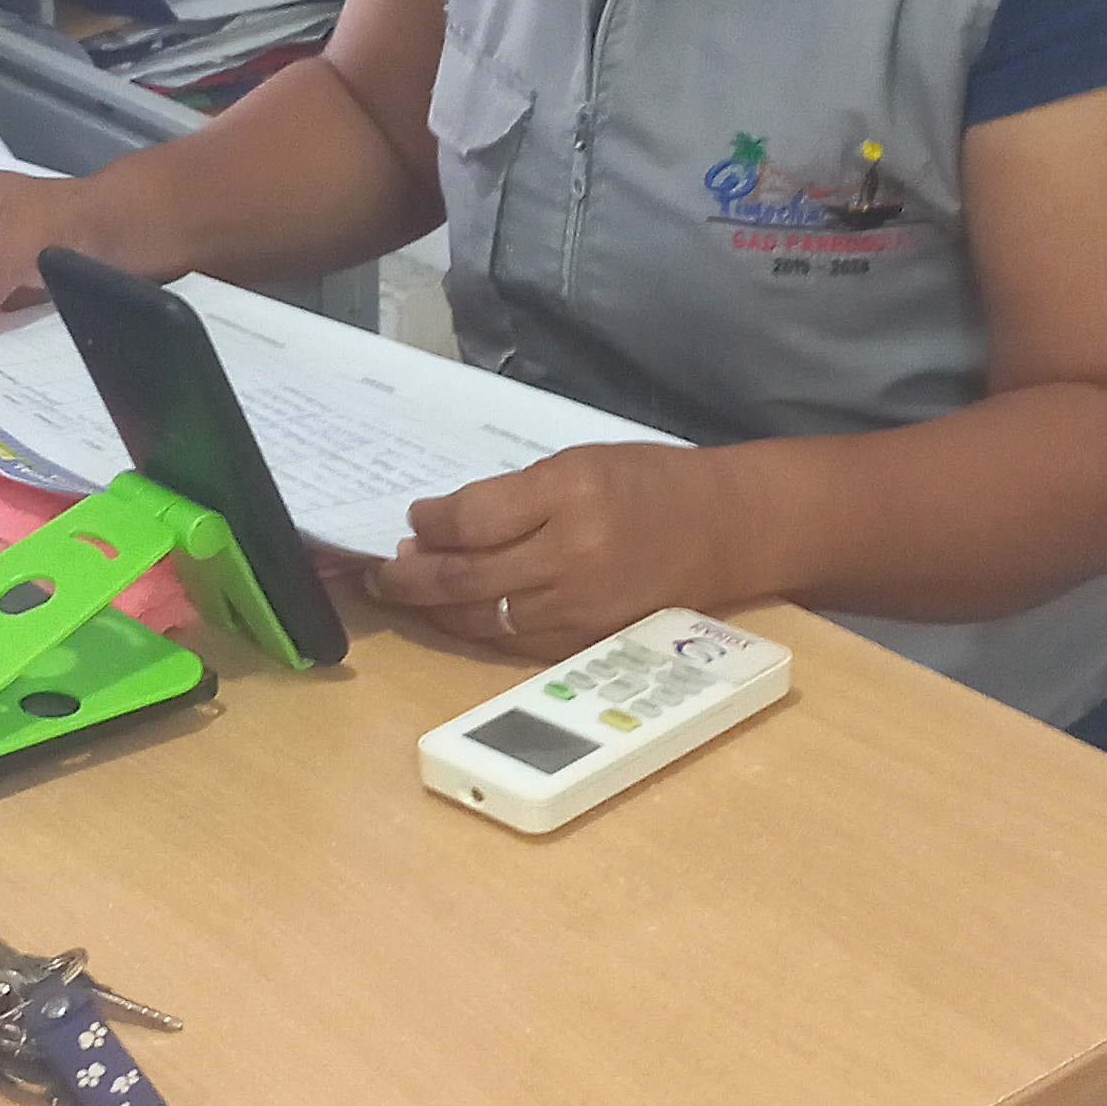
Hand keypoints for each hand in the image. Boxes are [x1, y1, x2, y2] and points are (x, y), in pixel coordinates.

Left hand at [362, 444, 755, 657]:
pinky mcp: (587, 642)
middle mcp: (572, 556)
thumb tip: (440, 527)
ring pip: (482, 618)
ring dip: (433, 607)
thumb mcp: (579, 463)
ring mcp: (580, 608)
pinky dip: (476, 628)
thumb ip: (511, 496)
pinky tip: (456, 613)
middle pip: (465, 578)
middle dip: (410, 576)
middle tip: (382, 568)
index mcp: (569, 495)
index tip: (414, 517)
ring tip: (406, 591)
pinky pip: (513, 642)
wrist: (724, 530)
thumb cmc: (647, 484)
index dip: (429, 522)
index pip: (472, 519)